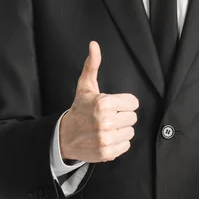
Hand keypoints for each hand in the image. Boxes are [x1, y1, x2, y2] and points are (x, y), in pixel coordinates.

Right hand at [59, 41, 138, 162]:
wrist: (64, 136)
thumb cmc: (80, 109)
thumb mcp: (85, 86)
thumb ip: (92, 65)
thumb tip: (94, 44)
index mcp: (104, 103)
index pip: (133, 103)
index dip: (124, 104)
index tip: (113, 106)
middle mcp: (105, 122)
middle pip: (133, 118)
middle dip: (122, 116)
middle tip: (109, 117)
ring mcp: (106, 139)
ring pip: (131, 132)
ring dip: (121, 130)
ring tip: (108, 128)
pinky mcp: (107, 153)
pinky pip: (126, 145)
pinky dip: (118, 143)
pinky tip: (107, 138)